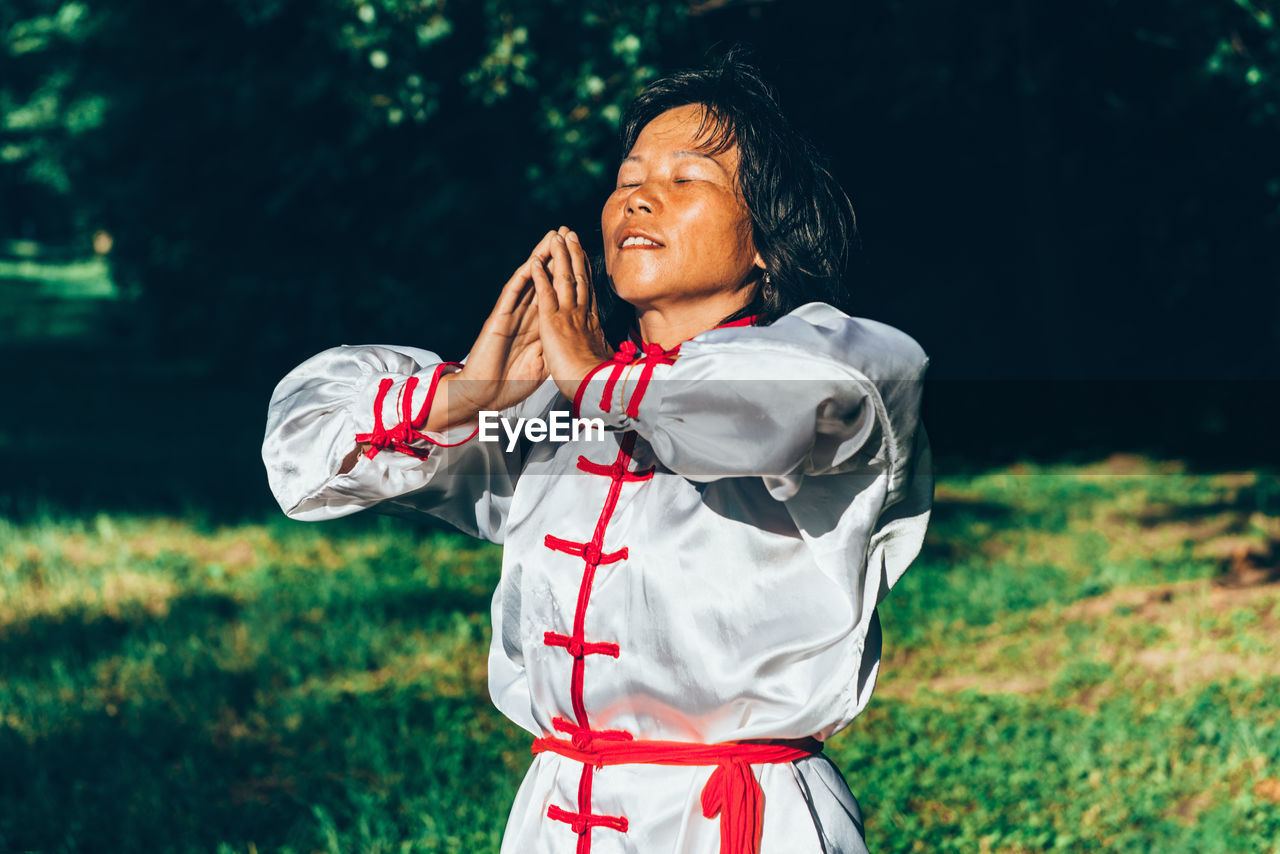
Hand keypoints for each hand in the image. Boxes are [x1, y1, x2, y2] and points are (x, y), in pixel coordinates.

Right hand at [427, 235, 557, 430]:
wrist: (485, 396)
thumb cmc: (510, 383)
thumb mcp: (543, 364)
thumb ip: (556, 348)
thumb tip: (575, 344)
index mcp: (539, 325)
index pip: (558, 294)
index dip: (571, 275)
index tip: (586, 257)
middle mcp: (527, 315)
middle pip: (547, 279)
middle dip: (559, 256)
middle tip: (571, 233)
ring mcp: (513, 314)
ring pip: (531, 280)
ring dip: (542, 257)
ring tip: (554, 235)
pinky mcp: (499, 319)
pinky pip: (513, 293)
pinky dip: (523, 277)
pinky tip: (533, 261)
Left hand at [531, 227, 613, 400]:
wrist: (592, 385)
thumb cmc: (600, 379)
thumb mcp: (606, 360)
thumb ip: (607, 351)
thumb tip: (621, 355)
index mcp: (592, 324)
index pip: (588, 292)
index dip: (586, 271)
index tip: (584, 256)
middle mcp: (582, 314)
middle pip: (579, 278)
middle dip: (575, 254)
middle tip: (570, 234)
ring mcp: (568, 315)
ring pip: (564, 278)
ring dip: (560, 256)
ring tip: (556, 236)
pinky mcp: (552, 321)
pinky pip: (545, 293)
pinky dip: (541, 275)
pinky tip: (536, 259)